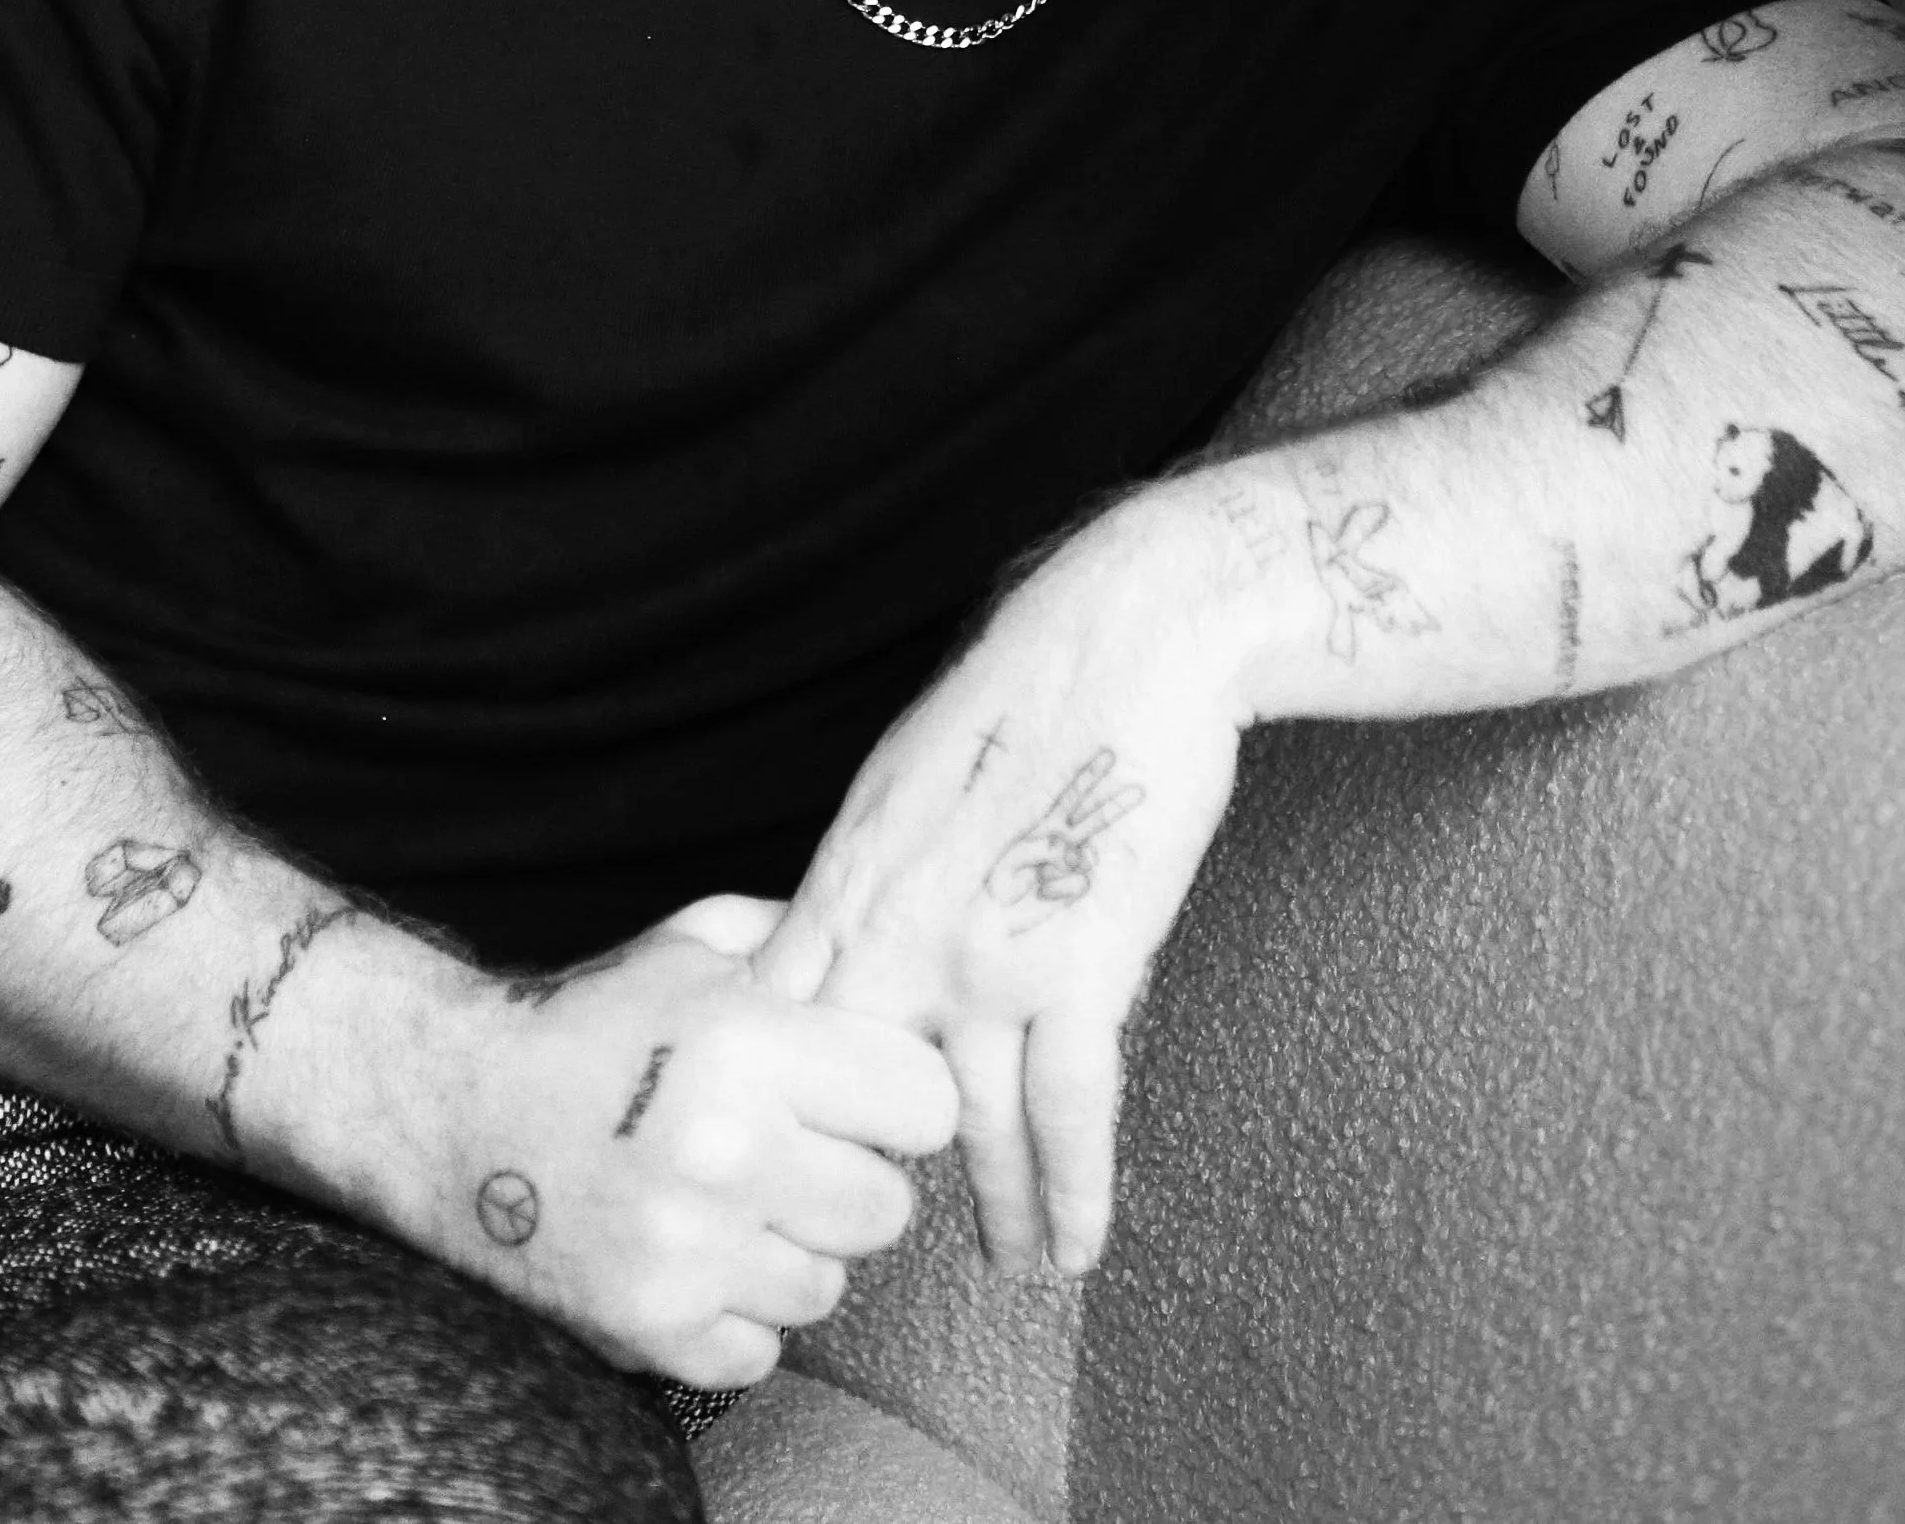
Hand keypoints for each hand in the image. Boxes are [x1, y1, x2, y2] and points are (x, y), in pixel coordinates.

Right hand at [413, 893, 959, 1390]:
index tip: (856, 1095)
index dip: (896, 1098)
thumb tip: (900, 953)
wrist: (451, 1108)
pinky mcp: (650, 1328)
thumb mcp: (694, 942)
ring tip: (725, 1200)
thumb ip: (803, 940)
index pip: (927, 1104)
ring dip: (788, 1251)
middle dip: (844, 1178)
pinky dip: (733, 1316)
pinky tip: (692, 1255)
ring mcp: (688, 1250)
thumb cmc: (587, 1022)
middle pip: (887, 1207)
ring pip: (828, 1286)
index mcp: (748, 1042)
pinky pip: (762, 1350)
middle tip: (783, 1152)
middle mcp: (726, 1148)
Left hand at [751, 492, 1248, 1277]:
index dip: (775, 1105)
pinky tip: (1078, 1245)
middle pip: (851, 1096)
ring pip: (969, 1125)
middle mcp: (897, 928)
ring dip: (994, 1210)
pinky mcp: (1080, 966)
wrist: (1128, 637)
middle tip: (884, 1243)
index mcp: (845, 876)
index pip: (777, 1023)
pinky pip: (1068, 1113)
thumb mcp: (900, 781)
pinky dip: (1075, 1192)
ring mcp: (985, 955)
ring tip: (1010, 1267)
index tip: (787, 1162)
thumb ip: (865, 881)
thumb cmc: (1022, 696)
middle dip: (865, 1178)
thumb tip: (838, 951)